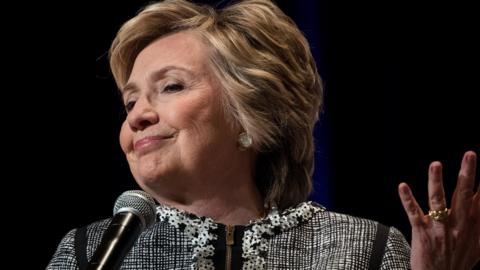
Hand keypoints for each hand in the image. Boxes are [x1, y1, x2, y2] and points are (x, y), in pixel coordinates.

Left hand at [398, 151, 478, 269]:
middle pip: (464, 193)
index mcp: (473, 224)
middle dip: (468, 173)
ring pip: (438, 200)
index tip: (477, 161)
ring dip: (436, 181)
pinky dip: (408, 199)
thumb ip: (479, 222)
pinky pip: (413, 212)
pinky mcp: (422, 232)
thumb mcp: (477, 243)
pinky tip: (402, 186)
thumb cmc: (458, 260)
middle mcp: (459, 224)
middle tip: (471, 153)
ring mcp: (440, 228)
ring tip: (436, 164)